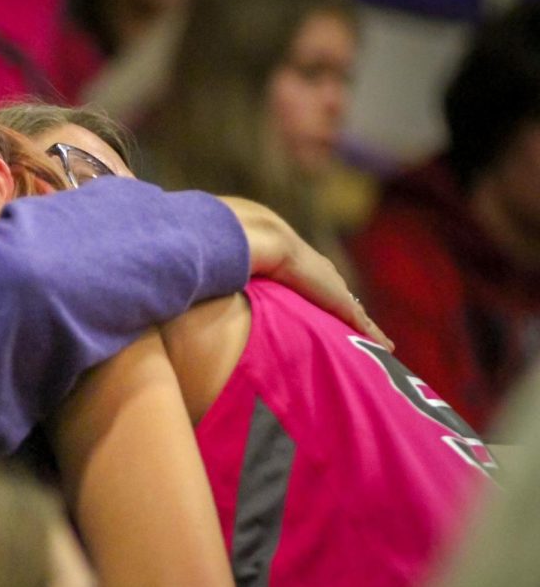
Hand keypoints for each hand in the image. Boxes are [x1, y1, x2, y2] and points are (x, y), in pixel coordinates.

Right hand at [221, 196, 393, 350]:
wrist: (258, 239)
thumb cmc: (238, 250)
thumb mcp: (232, 266)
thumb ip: (223, 273)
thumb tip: (199, 280)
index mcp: (296, 266)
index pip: (315, 285)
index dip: (320, 298)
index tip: (325, 311)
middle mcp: (318, 274)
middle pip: (339, 298)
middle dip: (348, 311)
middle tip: (360, 328)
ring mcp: (329, 288)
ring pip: (354, 312)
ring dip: (366, 326)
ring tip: (381, 343)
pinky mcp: (338, 303)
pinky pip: (362, 323)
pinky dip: (374, 335)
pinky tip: (387, 348)